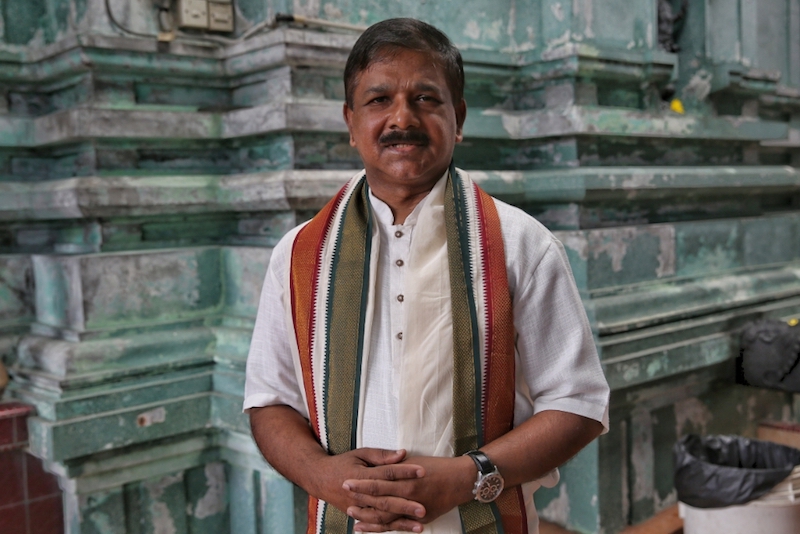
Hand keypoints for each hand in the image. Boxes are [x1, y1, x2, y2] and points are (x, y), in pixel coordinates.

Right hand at [310, 448, 426, 530]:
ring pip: (382, 517)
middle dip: (405, 505)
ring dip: (401, 522)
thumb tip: (403, 454)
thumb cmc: (343, 463)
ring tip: (420, 525)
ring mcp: (358, 508)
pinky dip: (391, 528)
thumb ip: (382, 455)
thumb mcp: (361, 454)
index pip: (387, 473)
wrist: (320, 478)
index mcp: (361, 476)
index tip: (423, 471)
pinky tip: (406, 530)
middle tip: (423, 508)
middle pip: (385, 500)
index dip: (405, 472)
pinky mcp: (358, 515)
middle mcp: (359, 495)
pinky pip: (376, 524)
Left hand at [344, 455, 475, 530]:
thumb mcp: (414, 460)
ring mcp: (415, 508)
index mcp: (406, 477)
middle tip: (346, 503)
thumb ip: (395, 465)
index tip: (346, 482)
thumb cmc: (437, 466)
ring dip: (369, 519)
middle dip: (361, 502)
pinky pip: (399, 526)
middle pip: (379, 500)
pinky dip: (383, 528)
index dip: (362, 483)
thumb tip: (378, 466)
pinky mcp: (421, 518)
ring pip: (387, 517)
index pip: (378, 480)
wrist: (461, 479)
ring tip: (354, 520)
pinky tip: (371, 529)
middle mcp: (409, 493)